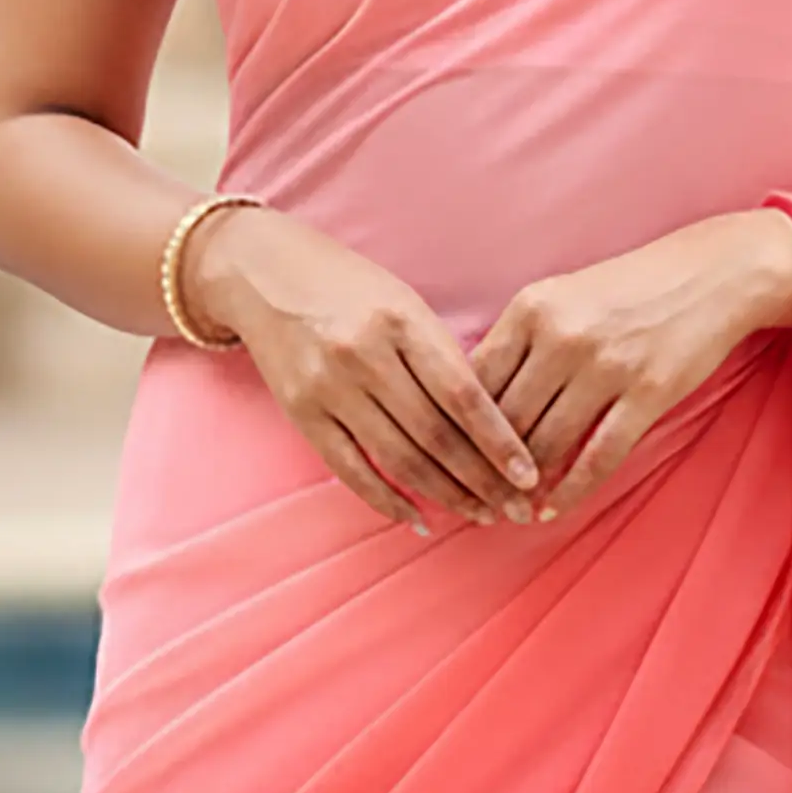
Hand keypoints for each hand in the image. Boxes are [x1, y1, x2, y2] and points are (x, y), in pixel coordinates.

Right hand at [184, 202, 544, 533]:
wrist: (261, 273)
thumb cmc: (349, 286)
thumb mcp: (404, 302)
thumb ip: (442, 356)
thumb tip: (492, 424)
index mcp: (402, 321)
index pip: (463, 395)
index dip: (500, 442)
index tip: (530, 476)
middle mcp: (365, 355)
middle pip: (436, 436)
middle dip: (483, 480)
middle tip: (516, 510)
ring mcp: (329, 387)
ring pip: (400, 459)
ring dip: (446, 495)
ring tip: (481, 514)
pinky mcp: (301, 414)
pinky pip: (352, 471)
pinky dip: (388, 502)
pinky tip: (420, 519)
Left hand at [472, 210, 791, 520]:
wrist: (714, 272)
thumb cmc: (629, 287)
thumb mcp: (561, 295)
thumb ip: (518, 340)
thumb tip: (471, 401)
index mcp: (531, 307)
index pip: (474, 381)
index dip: (456, 429)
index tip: (446, 460)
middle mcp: (562, 335)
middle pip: (504, 420)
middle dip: (483, 467)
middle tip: (471, 498)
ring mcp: (606, 366)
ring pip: (545, 443)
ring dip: (522, 486)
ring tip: (508, 510)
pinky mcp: (647, 394)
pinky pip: (597, 457)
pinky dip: (569, 491)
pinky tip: (550, 509)